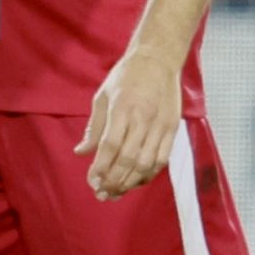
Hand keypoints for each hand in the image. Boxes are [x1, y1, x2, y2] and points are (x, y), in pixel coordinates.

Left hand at [74, 50, 181, 200]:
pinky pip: (162, 159)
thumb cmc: (125, 77)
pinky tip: (137, 181)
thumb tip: (81, 152)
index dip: (101, 167)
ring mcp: (160, 125)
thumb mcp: (102, 96)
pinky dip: (149, 174)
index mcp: (121, 109)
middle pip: (128, 159)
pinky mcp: (173, 129)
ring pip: (147, 163)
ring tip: (117, 193)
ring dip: (131, 182)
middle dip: (114, 181)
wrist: (157, 59)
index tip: (92, 182)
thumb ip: (93, 127)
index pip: (110, 146)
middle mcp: (142, 119)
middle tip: (102, 194)